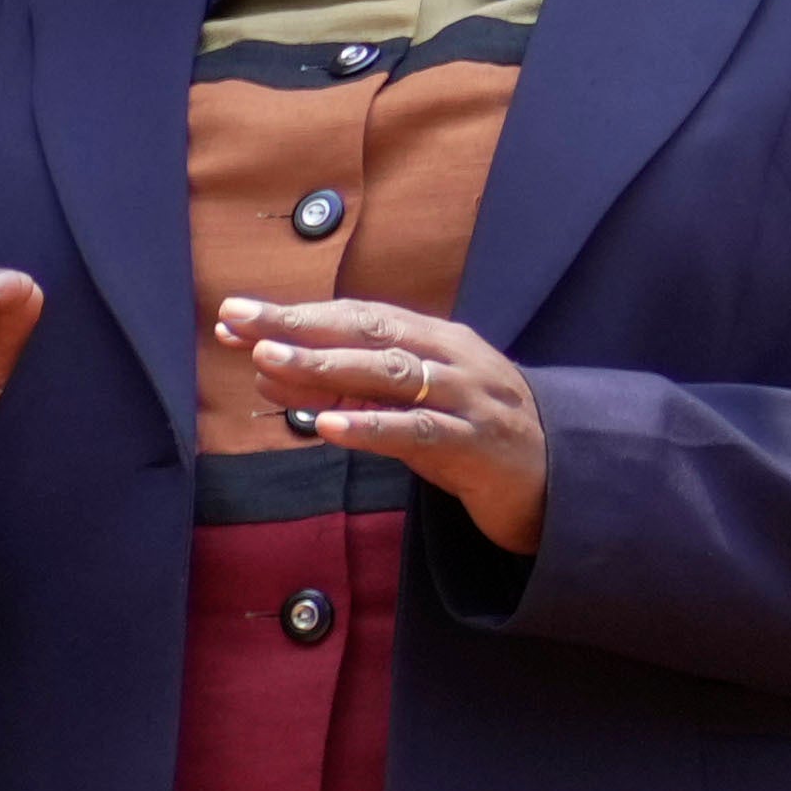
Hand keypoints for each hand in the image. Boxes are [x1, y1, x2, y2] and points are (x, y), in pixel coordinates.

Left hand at [213, 293, 546, 561]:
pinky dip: (369, 427)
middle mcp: (451, 357)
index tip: (233, 315)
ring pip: (391, 373)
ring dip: (325, 364)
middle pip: (367, 331)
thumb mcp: (404, 403)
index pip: (357, 316)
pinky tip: (324, 424)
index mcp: (434, 338)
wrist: (557, 476)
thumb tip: (266, 366)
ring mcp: (467, 397)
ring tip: (267, 359)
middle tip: (237, 319)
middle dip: (298, 323)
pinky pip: (417, 432)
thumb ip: (343, 385)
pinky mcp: (475, 443)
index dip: (296, 314)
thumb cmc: (467, 433)